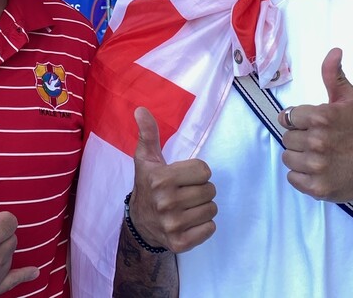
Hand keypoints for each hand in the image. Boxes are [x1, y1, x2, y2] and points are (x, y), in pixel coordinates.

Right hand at [130, 107, 216, 252]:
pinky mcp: (180, 242)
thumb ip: (148, 134)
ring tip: (187, 207)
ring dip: (203, 207)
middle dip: (201, 189)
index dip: (196, 172)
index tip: (182, 177)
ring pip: (212, 209)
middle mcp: (166, 202)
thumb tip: (141, 109)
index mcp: (161, 179)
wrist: (140, 223)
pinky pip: (210, 229)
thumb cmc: (148, 184)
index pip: (205, 170)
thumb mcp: (146, 158)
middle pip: (210, 190)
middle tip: (185, 192)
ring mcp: (173, 224)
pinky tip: (189, 222)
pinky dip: (204, 226)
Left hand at [277, 49, 352, 203]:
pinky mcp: (316, 187)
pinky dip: (301, 176)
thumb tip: (333, 51)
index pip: (287, 117)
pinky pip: (293, 178)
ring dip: (299, 157)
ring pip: (288, 158)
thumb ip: (334, 75)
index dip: (298, 120)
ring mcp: (316, 166)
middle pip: (287, 138)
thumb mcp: (351, 99)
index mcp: (321, 117)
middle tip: (318, 141)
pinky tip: (317, 169)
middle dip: (300, 138)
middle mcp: (317, 142)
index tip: (311, 124)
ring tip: (318, 155)